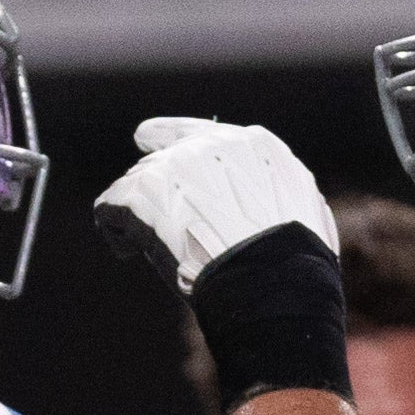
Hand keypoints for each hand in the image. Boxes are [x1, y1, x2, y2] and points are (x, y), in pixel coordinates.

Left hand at [93, 118, 336, 294]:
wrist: (269, 281)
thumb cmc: (293, 262)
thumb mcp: (302, 212)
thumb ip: (276, 193)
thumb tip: (268, 204)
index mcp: (253, 146)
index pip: (203, 134)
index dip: (174, 140)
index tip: (148, 139)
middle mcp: (211, 146)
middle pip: (165, 156)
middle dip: (158, 189)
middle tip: (158, 226)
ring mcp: (175, 166)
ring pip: (137, 180)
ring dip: (137, 211)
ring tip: (141, 247)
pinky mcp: (142, 193)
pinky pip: (112, 203)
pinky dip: (114, 227)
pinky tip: (125, 250)